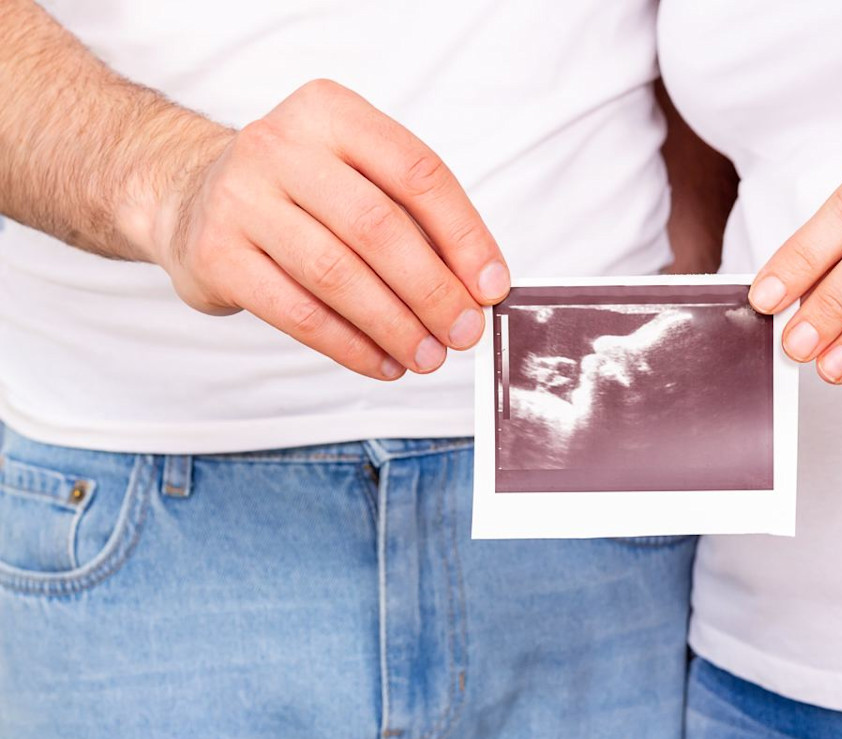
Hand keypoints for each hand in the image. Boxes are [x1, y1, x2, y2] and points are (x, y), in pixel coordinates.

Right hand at [150, 80, 508, 379]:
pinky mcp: (216, 253)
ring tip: (427, 356)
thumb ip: (414, 220)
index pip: (417, 173)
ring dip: (394, 325)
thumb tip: (477, 288)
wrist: (189, 195)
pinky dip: (349, 345)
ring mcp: (241, 198)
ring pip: (337, 274)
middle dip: (433, 291)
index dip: (464, 236)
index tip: (491, 287)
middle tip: (464, 332)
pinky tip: (381, 362)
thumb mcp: (354, 176)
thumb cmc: (297, 192)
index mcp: (331, 113)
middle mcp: (280, 145)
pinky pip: (297, 312)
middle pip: (378, 227)